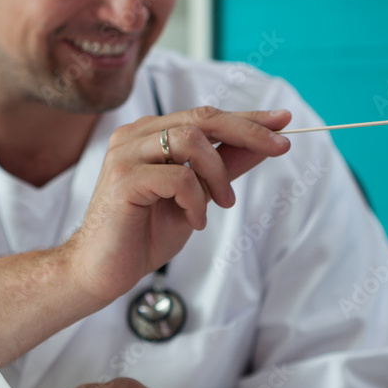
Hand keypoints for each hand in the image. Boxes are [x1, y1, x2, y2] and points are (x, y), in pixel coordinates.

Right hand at [62, 107, 291, 304]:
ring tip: (223, 204)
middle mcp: (136, 135)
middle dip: (248, 131)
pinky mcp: (123, 178)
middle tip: (281, 146)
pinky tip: (194, 220)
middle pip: (203, 118)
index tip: (284, 120)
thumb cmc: (146, 233)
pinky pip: (179, 177)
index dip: (247, 117)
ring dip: (218, 175)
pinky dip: (196, 200)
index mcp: (152, 133)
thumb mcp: (199, 196)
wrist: (103, 271)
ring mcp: (126, 153)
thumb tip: (265, 144)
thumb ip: (226, 167)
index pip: (206, 116)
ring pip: (191, 140)